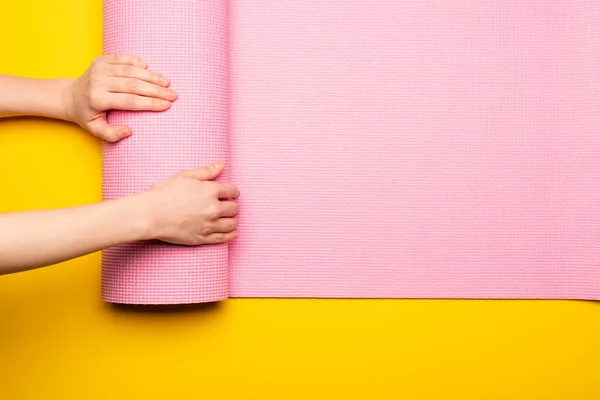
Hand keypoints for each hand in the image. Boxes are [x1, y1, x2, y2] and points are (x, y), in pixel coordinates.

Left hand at [63, 54, 177, 141]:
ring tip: (166, 82)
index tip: (166, 105)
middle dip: (156, 90)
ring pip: (131, 70)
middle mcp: (98, 82)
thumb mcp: (95, 130)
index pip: (130, 101)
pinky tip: (149, 66)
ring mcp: (99, 68)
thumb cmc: (86, 114)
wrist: (69, 95)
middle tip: (173, 94)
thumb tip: (129, 131)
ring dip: (151, 75)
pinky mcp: (101, 60)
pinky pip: (123, 58)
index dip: (150, 103)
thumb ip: (111, 134)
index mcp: (97, 99)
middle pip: (133, 84)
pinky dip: (137, 61)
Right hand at [139, 161, 239, 244]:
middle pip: (233, 208)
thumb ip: (206, 171)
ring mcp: (208, 225)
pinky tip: (234, 233)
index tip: (231, 193)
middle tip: (228, 205)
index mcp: (210, 191)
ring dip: (233, 220)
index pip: (232, 191)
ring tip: (229, 218)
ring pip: (231, 224)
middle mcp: (212, 208)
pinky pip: (223, 238)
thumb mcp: (184, 176)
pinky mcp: (202, 238)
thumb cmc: (163, 193)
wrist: (149, 214)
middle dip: (232, 205)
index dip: (233, 191)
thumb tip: (222, 164)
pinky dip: (231, 236)